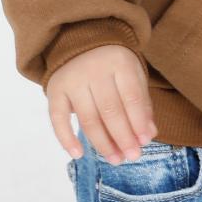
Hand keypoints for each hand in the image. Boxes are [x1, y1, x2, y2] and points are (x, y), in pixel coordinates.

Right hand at [46, 44, 157, 162]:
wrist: (80, 42)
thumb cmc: (113, 65)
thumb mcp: (133, 75)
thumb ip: (142, 104)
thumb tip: (148, 135)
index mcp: (119, 62)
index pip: (131, 97)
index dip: (138, 122)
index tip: (144, 143)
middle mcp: (93, 69)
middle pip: (110, 110)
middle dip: (123, 137)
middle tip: (132, 156)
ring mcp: (71, 80)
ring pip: (88, 118)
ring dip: (102, 143)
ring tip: (115, 159)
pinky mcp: (54, 90)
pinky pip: (57, 118)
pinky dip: (66, 138)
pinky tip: (78, 154)